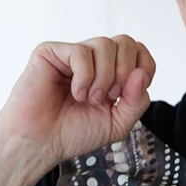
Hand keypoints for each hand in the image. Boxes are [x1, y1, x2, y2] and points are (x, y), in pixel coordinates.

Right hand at [0, 36, 155, 166]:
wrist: (41, 143)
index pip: (139, 50)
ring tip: (90, 99)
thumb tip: (141, 74)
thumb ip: (137, 101)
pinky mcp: (50, 53)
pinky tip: (76, 93)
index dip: (144, 68)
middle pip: (125, 42)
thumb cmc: (74, 133)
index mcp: (111, 71)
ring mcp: (72, 55)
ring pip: (105, 44)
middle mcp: (93, 59)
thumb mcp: (118, 123)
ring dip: (104, 77)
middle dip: (125, 71)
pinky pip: (80, 52)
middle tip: (110, 97)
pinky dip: (84, 77)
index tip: (130, 93)